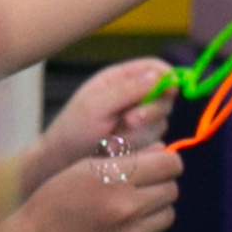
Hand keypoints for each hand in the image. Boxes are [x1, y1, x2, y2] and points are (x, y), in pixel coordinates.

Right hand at [19, 143, 180, 231]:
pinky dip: (144, 229)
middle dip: (160, 183)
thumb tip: (165, 151)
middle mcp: (127, 207)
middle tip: (140, 185)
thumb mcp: (87, 166)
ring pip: (168, 213)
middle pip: (172, 188)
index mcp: (114, 178)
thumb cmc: (59, 197)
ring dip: (155, 207)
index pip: (170, 164)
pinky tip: (121, 227)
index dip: (165, 161)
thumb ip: (129, 157)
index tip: (157, 164)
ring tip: (132, 206)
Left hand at [29, 58, 173, 185]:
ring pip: (160, 122)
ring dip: (140, 133)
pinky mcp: (139, 140)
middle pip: (165, 96)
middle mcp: (132, 96)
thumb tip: (159, 75)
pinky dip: (138, 147)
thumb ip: (127, 90)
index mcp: (119, 78)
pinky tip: (117, 150)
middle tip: (129, 121)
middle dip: (150, 111)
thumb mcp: (96, 106)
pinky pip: (153, 142)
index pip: (155, 68)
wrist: (61, 163)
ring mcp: (137, 119)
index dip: (167, 77)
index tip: (169, 91)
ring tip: (112, 140)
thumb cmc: (72, 130)